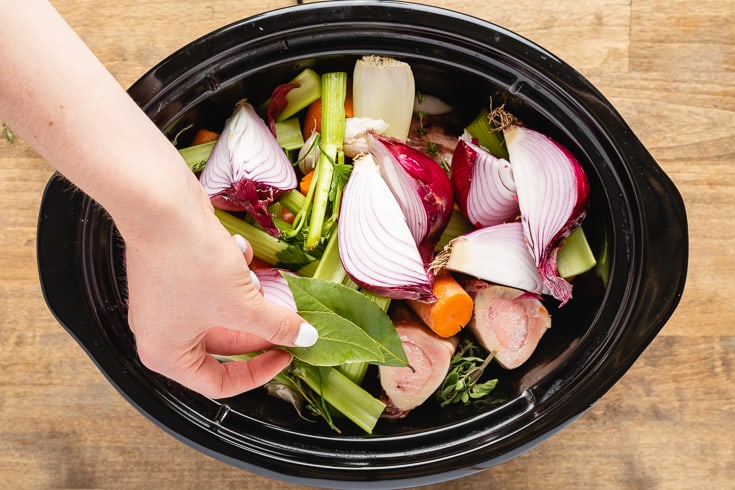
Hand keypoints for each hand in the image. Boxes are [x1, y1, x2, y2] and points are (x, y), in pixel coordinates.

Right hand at [122, 187, 316, 398]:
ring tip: (248, 273)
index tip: (287, 354)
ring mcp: (167, 302)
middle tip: (288, 316)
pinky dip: (232, 271)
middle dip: (259, 324)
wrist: (161, 205)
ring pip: (225, 310)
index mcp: (168, 355)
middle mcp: (162, 333)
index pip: (220, 384)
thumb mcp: (242, 303)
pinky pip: (216, 285)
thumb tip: (305, 338)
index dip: (259, 373)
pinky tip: (235, 250)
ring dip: (246, 292)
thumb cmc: (189, 263)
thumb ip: (277, 326)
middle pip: (226, 344)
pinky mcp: (177, 274)